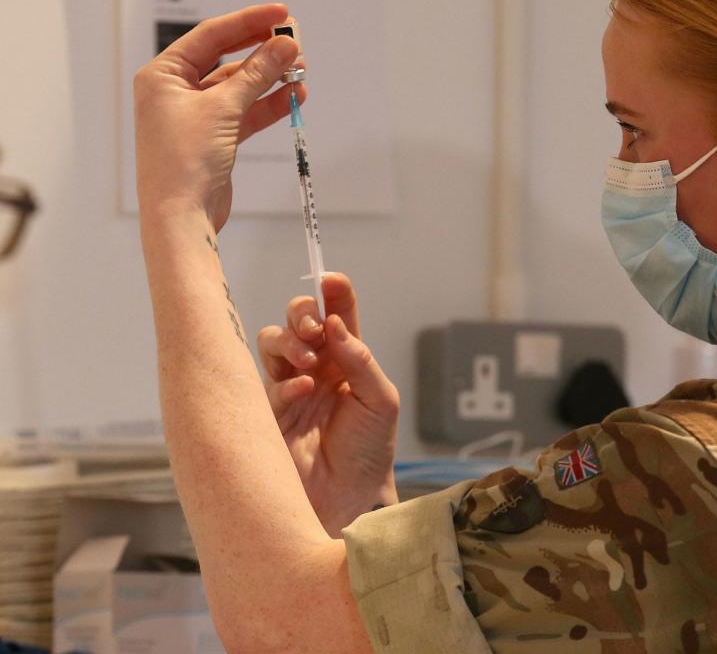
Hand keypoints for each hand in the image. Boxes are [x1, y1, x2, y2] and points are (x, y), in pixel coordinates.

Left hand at [133, 3, 307, 230]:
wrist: (181, 216)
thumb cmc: (183, 163)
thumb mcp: (224, 109)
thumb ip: (257, 74)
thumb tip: (284, 46)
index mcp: (163, 75)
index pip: (211, 36)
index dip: (248, 22)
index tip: (280, 14)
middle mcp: (176, 91)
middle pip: (227, 59)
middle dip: (262, 51)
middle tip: (294, 41)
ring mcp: (197, 115)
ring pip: (240, 87)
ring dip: (270, 79)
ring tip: (300, 70)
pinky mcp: (215, 137)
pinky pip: (246, 111)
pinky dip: (269, 104)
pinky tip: (293, 95)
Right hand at [258, 272, 399, 536]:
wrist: (349, 501)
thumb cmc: (370, 451)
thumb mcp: (381, 401)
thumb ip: (361, 361)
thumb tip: (336, 325)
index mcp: (348, 360)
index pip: (337, 315)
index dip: (333, 293)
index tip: (332, 281)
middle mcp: (317, 367)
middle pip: (297, 319)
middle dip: (302, 312)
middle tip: (315, 327)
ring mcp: (290, 387)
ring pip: (273, 342)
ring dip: (289, 341)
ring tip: (310, 361)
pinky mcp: (267, 413)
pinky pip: (267, 382)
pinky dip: (286, 380)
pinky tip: (305, 389)